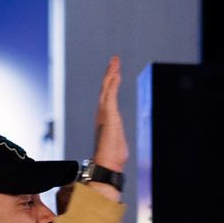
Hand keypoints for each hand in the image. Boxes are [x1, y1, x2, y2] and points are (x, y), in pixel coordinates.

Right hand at [91, 55, 126, 173]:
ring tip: (115, 62)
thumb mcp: (118, 143)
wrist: (107, 163)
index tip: (116, 71)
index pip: (109, 96)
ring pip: (108, 88)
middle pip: (107, 88)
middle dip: (111, 73)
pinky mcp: (109, 115)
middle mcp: (103, 112)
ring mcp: (105, 113)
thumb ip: (117, 139)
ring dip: (112, 74)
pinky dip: (113, 84)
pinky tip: (117, 74)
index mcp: (106, 117)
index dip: (112, 83)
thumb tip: (119, 148)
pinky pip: (111, 95)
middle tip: (115, 60)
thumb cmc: (112, 156)